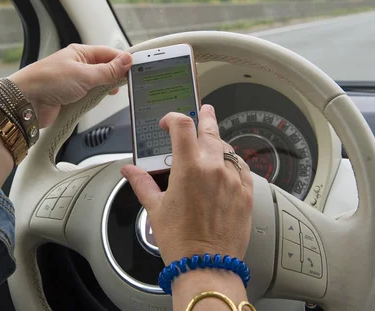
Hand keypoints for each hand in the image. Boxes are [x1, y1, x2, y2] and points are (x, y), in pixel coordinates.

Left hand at [9, 44, 131, 126]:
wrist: (25, 102)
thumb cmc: (48, 81)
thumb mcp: (84, 74)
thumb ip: (108, 70)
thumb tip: (127, 60)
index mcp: (81, 53)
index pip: (109, 54)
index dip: (124, 61)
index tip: (138, 69)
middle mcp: (78, 65)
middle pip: (105, 69)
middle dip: (117, 76)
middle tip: (131, 84)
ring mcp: (74, 81)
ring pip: (99, 83)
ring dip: (106, 88)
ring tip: (117, 93)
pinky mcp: (70, 97)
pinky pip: (90, 96)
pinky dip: (96, 99)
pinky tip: (102, 101)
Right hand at [121, 104, 252, 263]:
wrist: (207, 265)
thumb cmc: (180, 241)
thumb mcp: (155, 208)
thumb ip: (142, 183)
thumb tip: (129, 171)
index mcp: (188, 168)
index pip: (183, 125)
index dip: (174, 117)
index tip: (168, 123)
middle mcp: (213, 168)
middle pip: (210, 129)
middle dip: (204, 117)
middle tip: (204, 109)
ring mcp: (232, 179)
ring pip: (227, 147)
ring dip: (217, 141)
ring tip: (211, 142)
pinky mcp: (246, 193)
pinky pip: (241, 167)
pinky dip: (233, 161)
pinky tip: (227, 164)